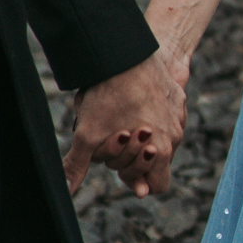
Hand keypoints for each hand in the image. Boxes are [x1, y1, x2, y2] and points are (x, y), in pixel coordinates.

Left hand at [65, 48, 187, 195]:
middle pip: (156, 164)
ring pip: (159, 139)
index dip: (135, 179)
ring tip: (120, 119)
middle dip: (133, 157)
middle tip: (116, 138)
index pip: (157, 186)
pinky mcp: (177, 97)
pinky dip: (149, 115)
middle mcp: (175, 135)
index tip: (119, 166)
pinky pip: (165, 115)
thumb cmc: (109, 94)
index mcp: (162, 150)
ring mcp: (178, 115)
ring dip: (140, 136)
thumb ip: (78, 166)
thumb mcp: (87, 134)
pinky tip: (130, 101)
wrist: (128, 51)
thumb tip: (64, 191)